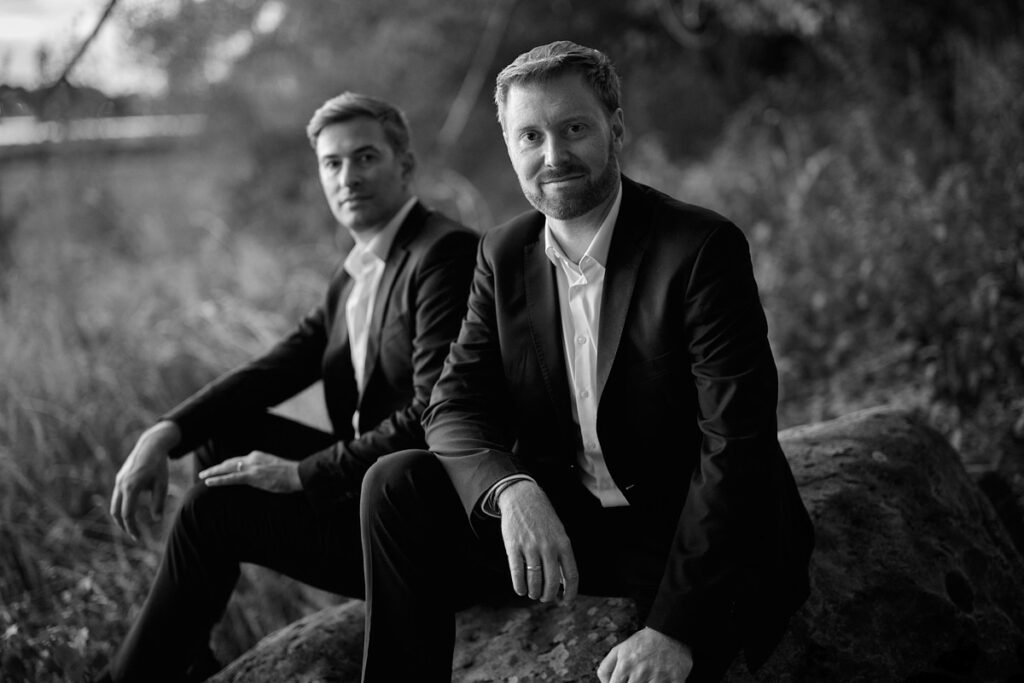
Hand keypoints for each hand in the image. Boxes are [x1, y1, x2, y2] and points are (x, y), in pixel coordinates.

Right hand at [110, 421, 177, 540]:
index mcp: (131, 487)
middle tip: (135, 536)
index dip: (132, 528)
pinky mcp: (119, 478)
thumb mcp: (162, 484)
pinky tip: (132, 512)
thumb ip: (158, 503)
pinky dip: (122, 507)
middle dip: (124, 526)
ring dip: (121, 518)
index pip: (127, 514)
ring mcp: (118, 481)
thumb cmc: (159, 465)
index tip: (138, 538)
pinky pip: (117, 497)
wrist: (151, 445)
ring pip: (114, 505)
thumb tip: (156, 521)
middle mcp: (121, 484)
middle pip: (116, 513)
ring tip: (133, 527)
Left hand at [199, 451, 301, 492]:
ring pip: (227, 469)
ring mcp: (251, 467)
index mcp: (257, 455)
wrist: (298, 474)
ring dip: (213, 473)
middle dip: (215, 468)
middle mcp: (252, 458)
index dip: (226, 466)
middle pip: (229, 462)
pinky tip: (210, 483)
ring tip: (202, 477)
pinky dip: (219, 480)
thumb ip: (262, 470)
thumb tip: (255, 476)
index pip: (238, 461)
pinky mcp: (252, 476)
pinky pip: (231, 478)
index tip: (219, 470)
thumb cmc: (290, 474)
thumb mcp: (273, 468)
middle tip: (204, 473)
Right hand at [496, 480, 577, 602]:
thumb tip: (562, 582)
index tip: (566, 602)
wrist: (523, 497)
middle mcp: (548, 546)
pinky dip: (519, 585)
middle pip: (551, 582)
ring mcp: (530, 546)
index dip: (570, 593)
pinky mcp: (514, 546)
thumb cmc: (543, 518)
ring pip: (534, 580)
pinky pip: (517, 572)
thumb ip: (562, 555)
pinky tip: (521, 589)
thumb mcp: (559, 532)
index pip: (571, 575)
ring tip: (533, 593)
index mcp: (564, 544)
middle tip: (544, 598)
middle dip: (548, 595)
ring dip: (534, 592)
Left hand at [597, 627, 693, 682]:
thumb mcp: (619, 650)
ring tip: (648, 678)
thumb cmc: (642, 644)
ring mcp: (658, 678)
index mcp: (625, 665)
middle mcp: (640, 672)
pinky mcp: (675, 680)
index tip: (623, 681)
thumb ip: (606, 668)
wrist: (668, 633)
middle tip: (636, 679)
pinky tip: (660, 680)